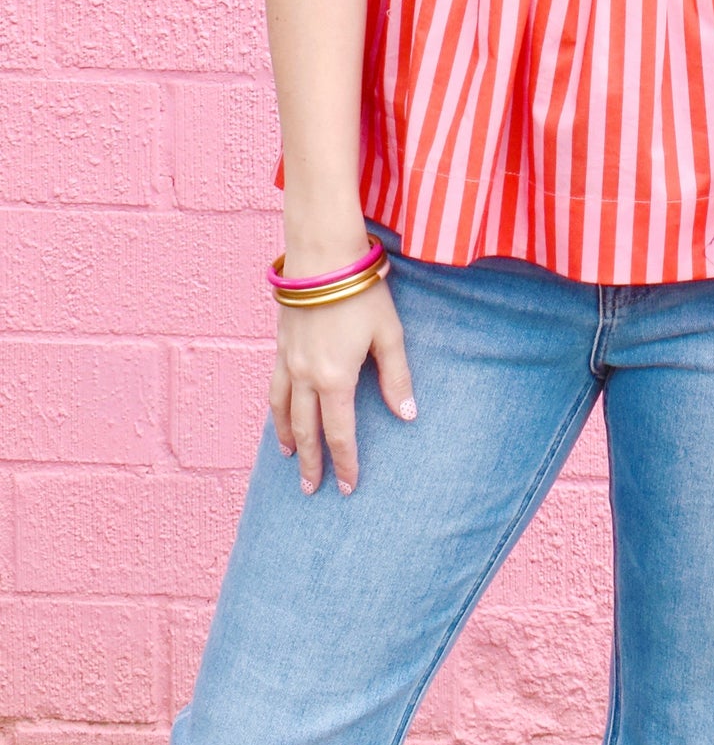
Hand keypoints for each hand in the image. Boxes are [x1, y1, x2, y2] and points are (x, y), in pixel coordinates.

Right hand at [269, 279, 415, 495]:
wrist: (322, 255)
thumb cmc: (361, 292)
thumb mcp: (389, 334)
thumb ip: (396, 377)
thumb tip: (407, 415)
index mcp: (335, 378)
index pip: (339, 433)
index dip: (345, 462)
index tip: (349, 487)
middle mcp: (306, 376)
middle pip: (305, 430)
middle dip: (310, 462)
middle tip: (312, 489)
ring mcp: (288, 361)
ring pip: (282, 411)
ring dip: (287, 438)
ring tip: (289, 456)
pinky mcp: (279, 344)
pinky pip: (274, 387)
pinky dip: (276, 408)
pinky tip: (280, 412)